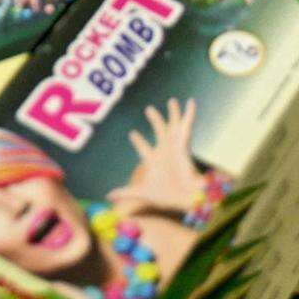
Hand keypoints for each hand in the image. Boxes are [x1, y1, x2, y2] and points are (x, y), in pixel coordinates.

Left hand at [112, 100, 208, 218]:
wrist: (184, 197)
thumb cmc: (166, 196)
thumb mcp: (142, 193)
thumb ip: (126, 192)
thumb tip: (108, 196)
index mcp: (154, 160)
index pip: (144, 148)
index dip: (138, 141)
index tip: (132, 133)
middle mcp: (165, 151)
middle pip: (159, 131)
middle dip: (155, 120)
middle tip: (148, 109)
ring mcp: (175, 146)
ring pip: (173, 125)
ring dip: (173, 113)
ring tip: (171, 101)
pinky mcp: (184, 143)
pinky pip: (187, 124)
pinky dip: (189, 113)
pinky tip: (190, 102)